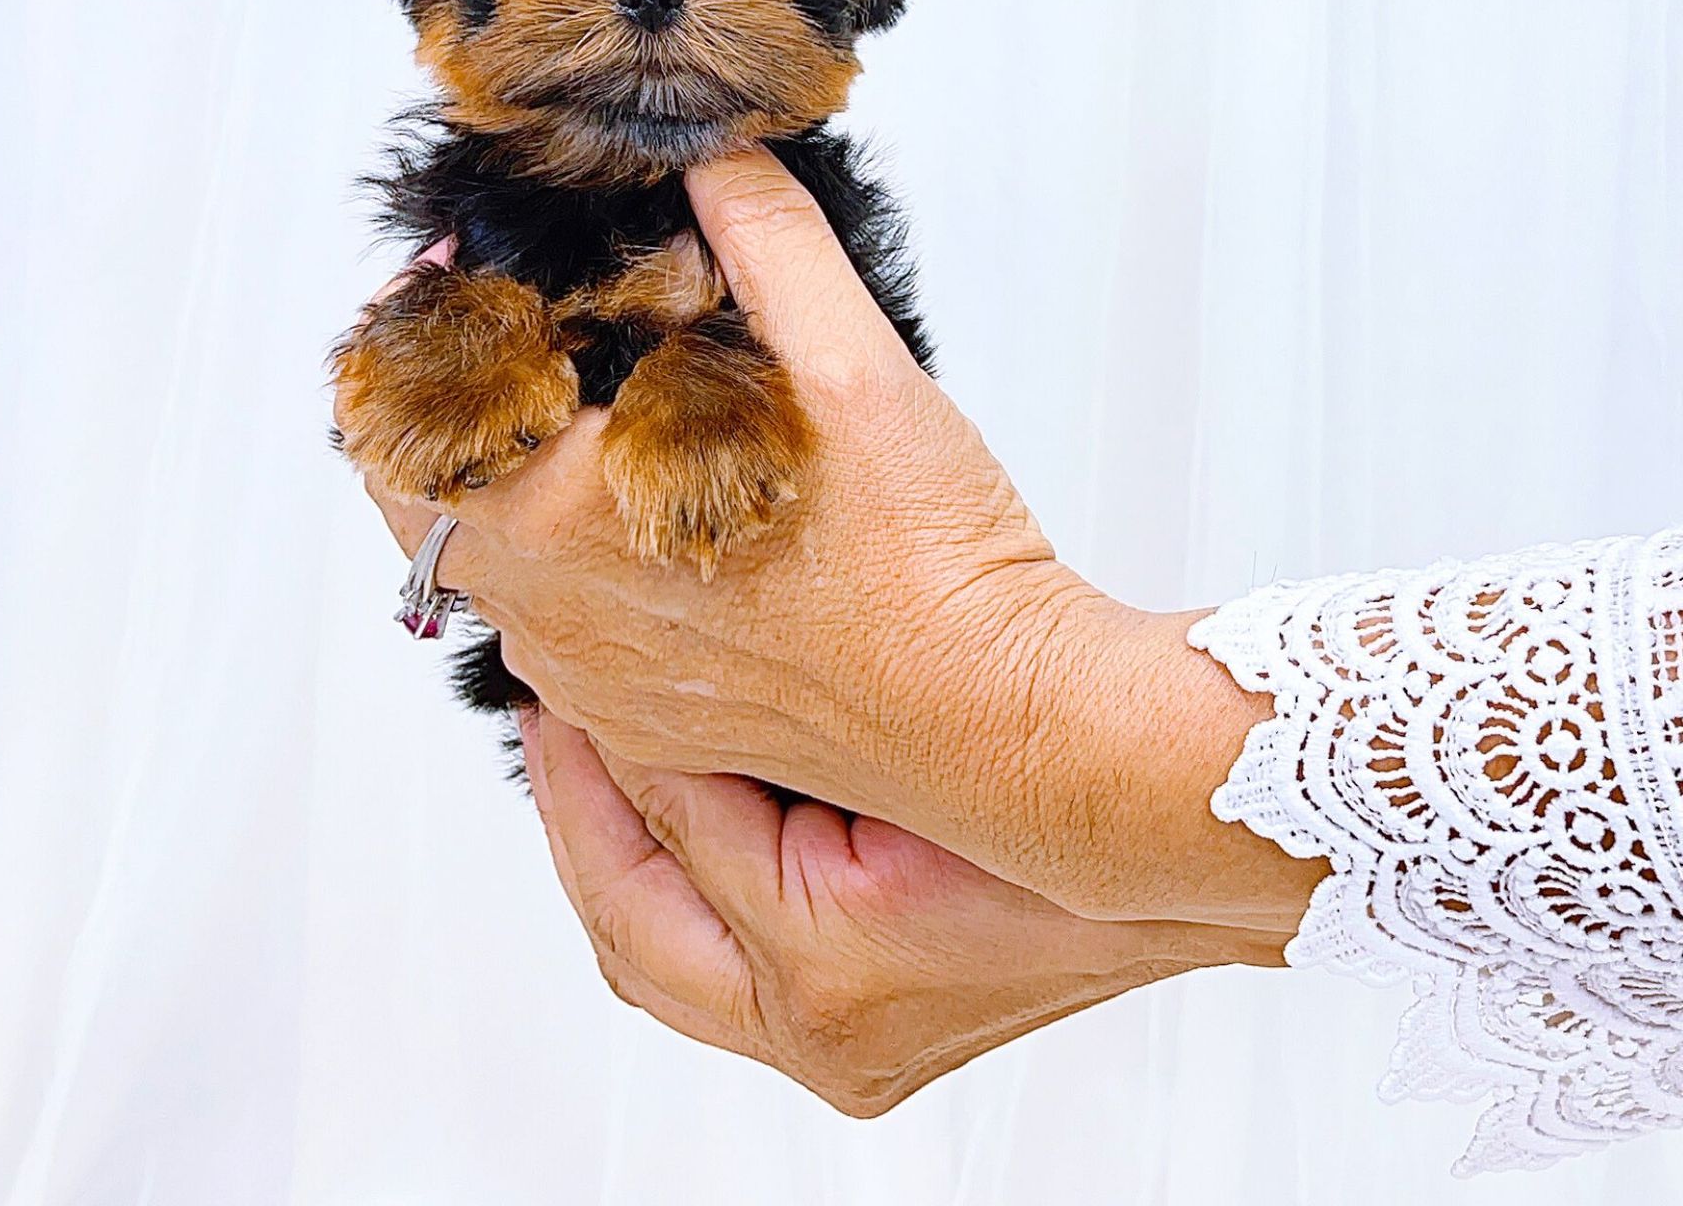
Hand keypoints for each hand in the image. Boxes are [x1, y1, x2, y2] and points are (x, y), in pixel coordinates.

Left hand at [369, 148, 1322, 927]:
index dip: (414, 333)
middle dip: (447, 402)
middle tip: (514, 325)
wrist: (1003, 722)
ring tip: (577, 403)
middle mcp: (560, 619)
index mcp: (573, 525)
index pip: (405, 427)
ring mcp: (597, 682)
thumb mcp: (853, 369)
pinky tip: (639, 506)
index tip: (460, 273)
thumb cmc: (933, 567)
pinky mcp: (647, 718)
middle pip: (423, 499)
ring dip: (498, 480)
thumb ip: (769, 245)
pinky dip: (557, 555)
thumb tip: (717, 159)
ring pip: (484, 566)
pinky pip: (549, 629)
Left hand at [522, 708, 1285, 1112]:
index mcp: (826, 979)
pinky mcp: (859, 1035)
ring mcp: (840, 1045)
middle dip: (577, 819)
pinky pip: (716, 967)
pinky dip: (676, 889)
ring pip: (663, 957)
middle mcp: (824, 1035)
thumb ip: (768, 740)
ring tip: (588, 760)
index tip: (563, 688)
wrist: (1183, 852)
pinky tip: (668, 812)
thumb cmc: (1069, 808)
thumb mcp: (893, 755)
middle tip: (550, 723)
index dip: (599, 761)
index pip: (661, 852)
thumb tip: (658, 697)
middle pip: (631, 931)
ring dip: (616, 855)